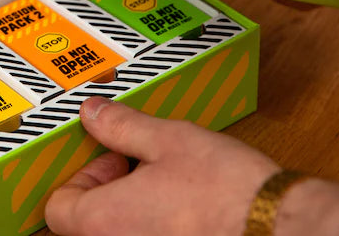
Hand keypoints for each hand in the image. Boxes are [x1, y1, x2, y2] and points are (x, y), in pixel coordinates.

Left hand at [45, 97, 278, 235]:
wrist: (280, 228)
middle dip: (107, 191)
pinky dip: (153, 225)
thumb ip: (121, 127)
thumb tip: (93, 114)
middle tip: (137, 168)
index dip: (80, 176)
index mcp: (104, 221)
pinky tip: (184, 207)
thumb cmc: (226, 190)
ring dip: (130, 208)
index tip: (111, 158)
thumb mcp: (167, 140)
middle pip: (86, 224)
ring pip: (119, 233)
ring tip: (164, 184)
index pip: (58, 207)